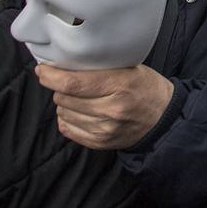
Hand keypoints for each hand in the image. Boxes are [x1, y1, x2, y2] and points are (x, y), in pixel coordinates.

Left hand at [37, 63, 173, 149]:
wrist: (163, 118)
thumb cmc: (146, 88)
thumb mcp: (131, 68)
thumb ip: (101, 67)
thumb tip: (65, 65)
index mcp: (120, 85)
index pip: (72, 83)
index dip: (51, 76)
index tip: (43, 70)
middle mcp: (111, 109)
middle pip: (64, 98)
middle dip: (60, 88)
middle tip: (70, 82)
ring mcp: (104, 129)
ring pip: (63, 113)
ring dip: (65, 103)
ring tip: (80, 98)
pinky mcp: (99, 142)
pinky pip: (67, 128)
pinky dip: (68, 118)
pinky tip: (80, 111)